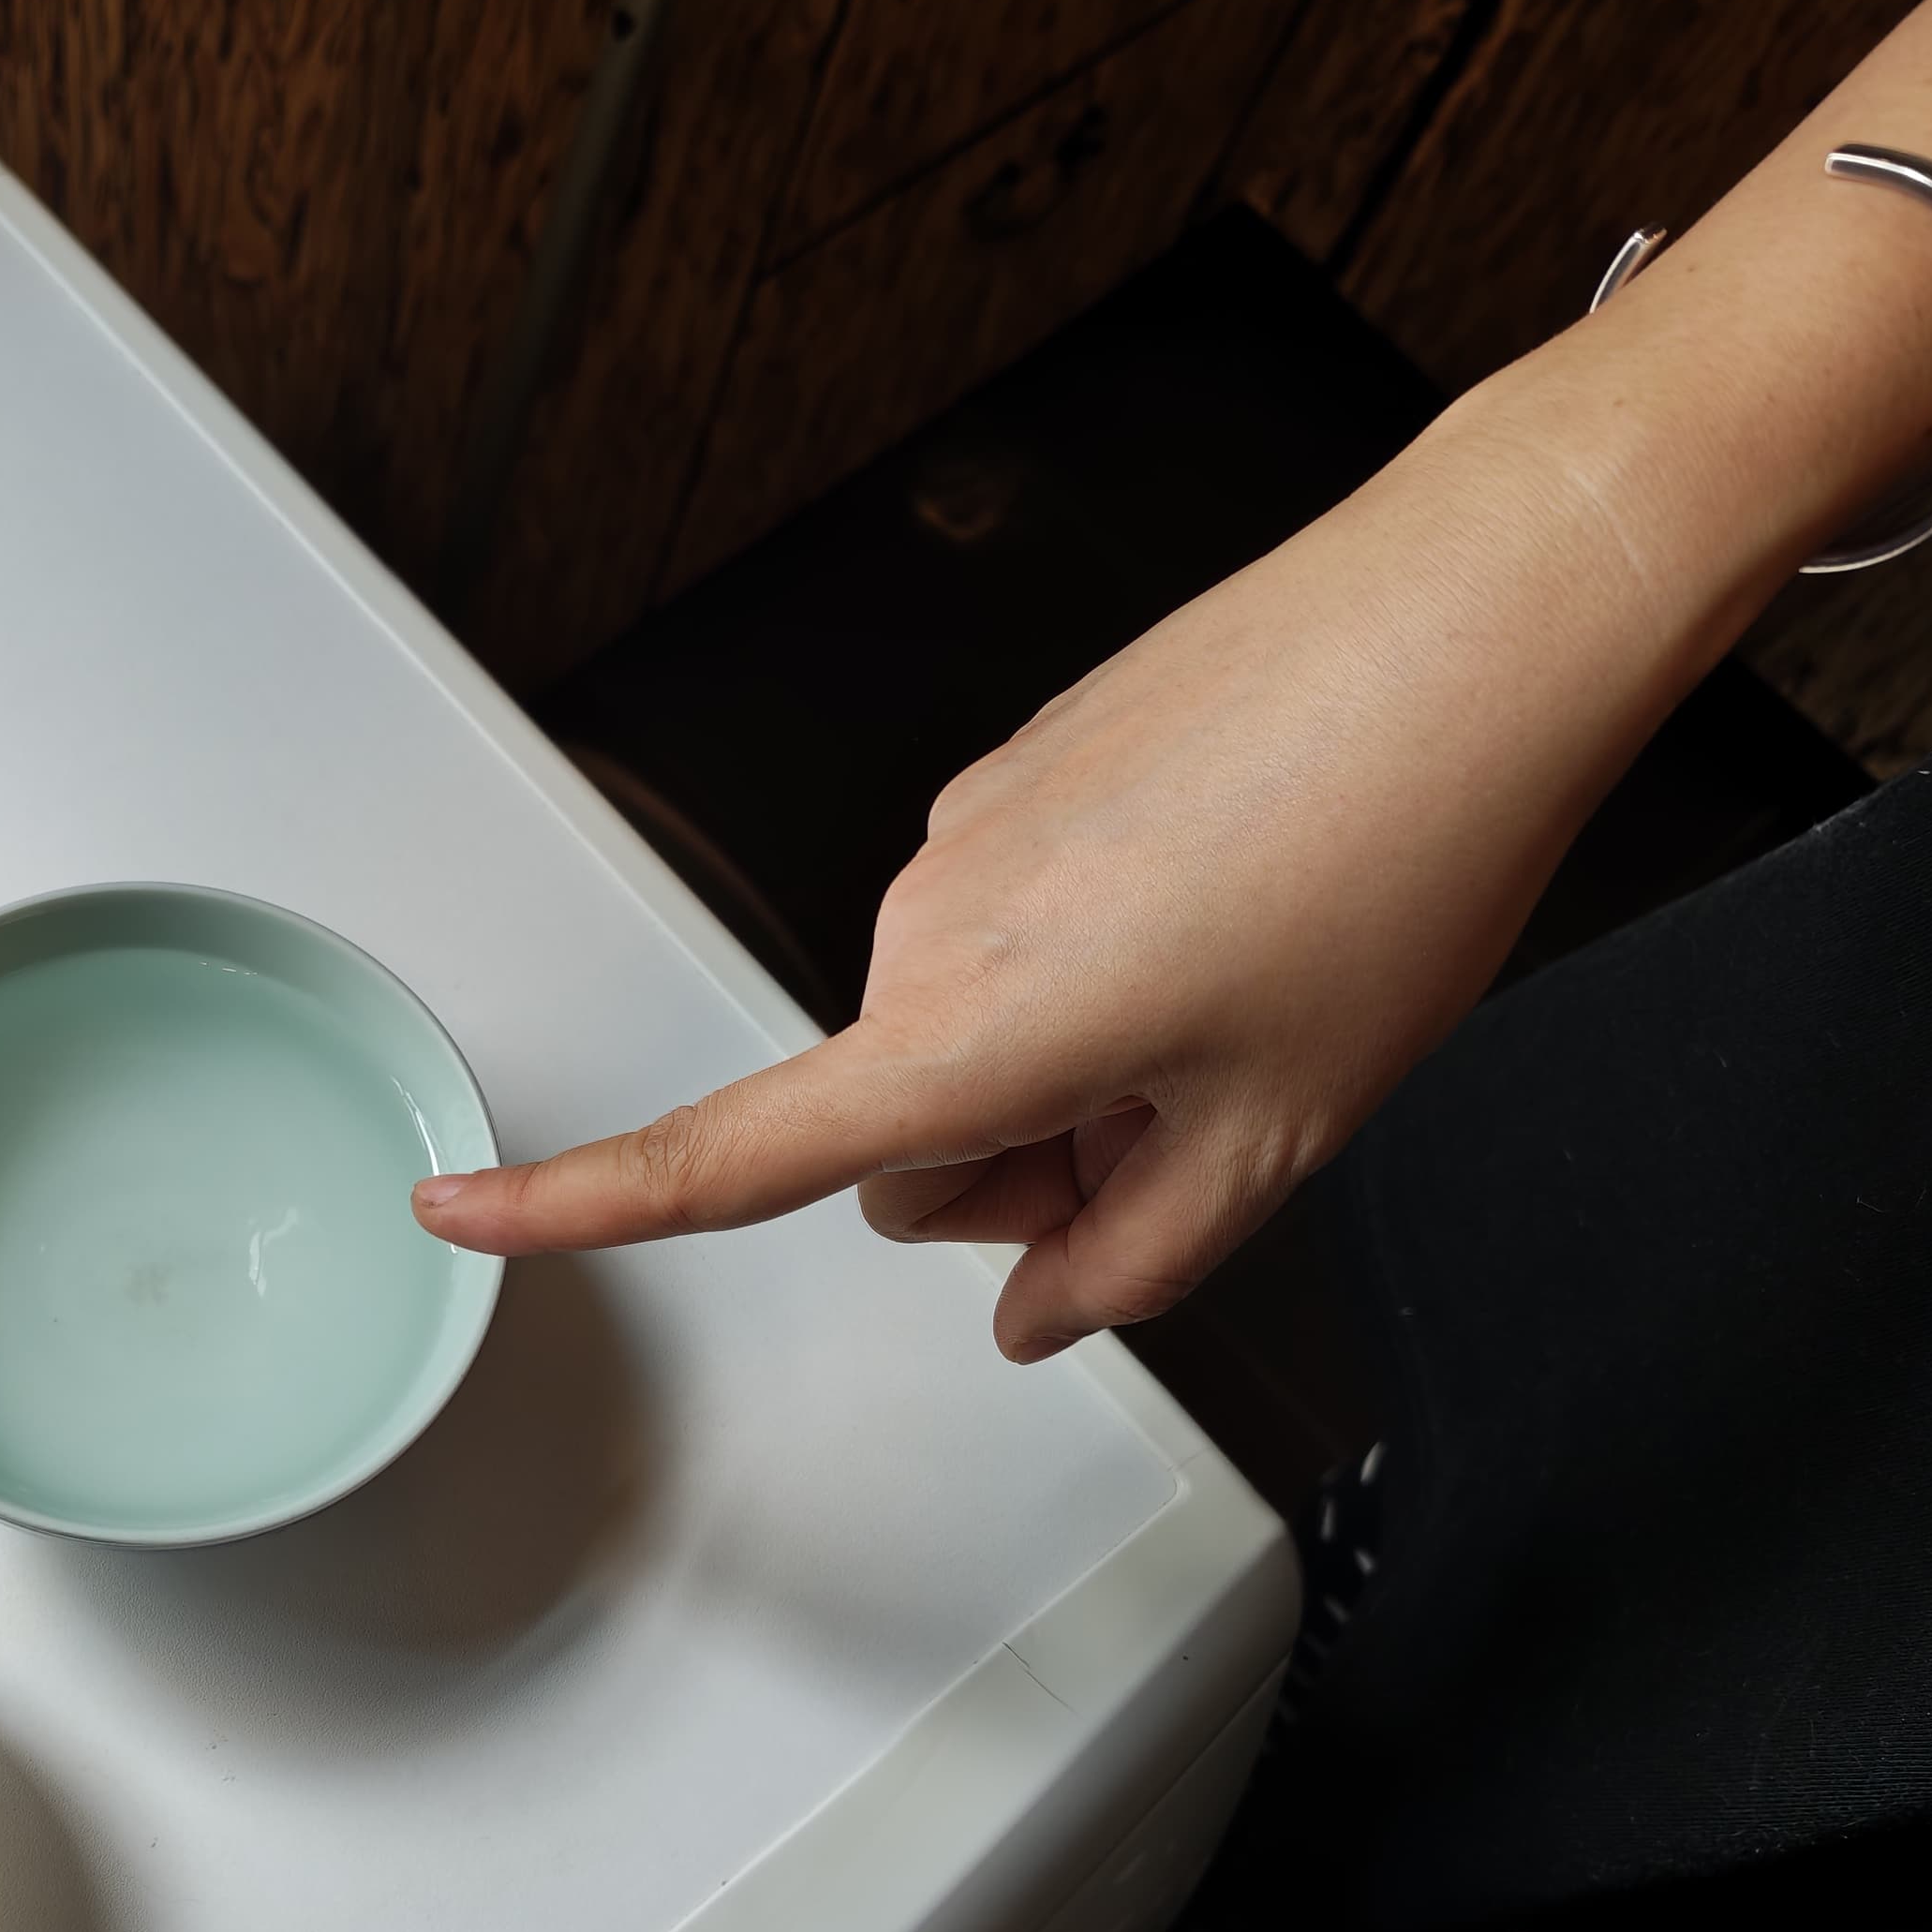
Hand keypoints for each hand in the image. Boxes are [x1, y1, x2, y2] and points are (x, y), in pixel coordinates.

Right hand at [411, 367, 1728, 1359]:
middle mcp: (929, 924)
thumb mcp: (1286, 1132)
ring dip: (1078, 1061)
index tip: (457, 1212)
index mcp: (974, 1030)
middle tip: (1205, 1110)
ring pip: (962, 1037)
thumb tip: (1034, 1312)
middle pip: (907, 1141)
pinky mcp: (1015, 773)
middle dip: (1028, 1165)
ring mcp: (967, 837)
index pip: (735, 1153)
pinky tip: (1239, 899)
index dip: (579, 1202)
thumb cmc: (1398, 852)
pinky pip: (1010, 934)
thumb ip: (1132, 1262)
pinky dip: (1101, 961)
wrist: (1475, 619)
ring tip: (1250, 986)